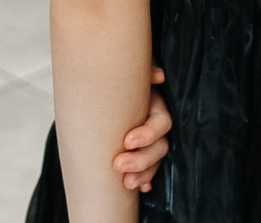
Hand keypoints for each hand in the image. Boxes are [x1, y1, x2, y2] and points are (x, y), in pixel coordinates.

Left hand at [114, 67, 172, 191]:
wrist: (98, 87)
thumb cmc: (114, 78)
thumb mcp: (125, 72)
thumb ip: (143, 70)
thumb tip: (157, 76)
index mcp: (154, 105)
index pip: (162, 123)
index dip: (148, 134)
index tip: (127, 142)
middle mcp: (155, 124)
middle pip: (160, 147)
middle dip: (141, 160)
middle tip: (117, 165)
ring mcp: (150, 141)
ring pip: (155, 162)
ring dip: (143, 174)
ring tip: (125, 183)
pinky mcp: (140, 153)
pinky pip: (149, 171)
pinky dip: (145, 181)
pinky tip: (140, 189)